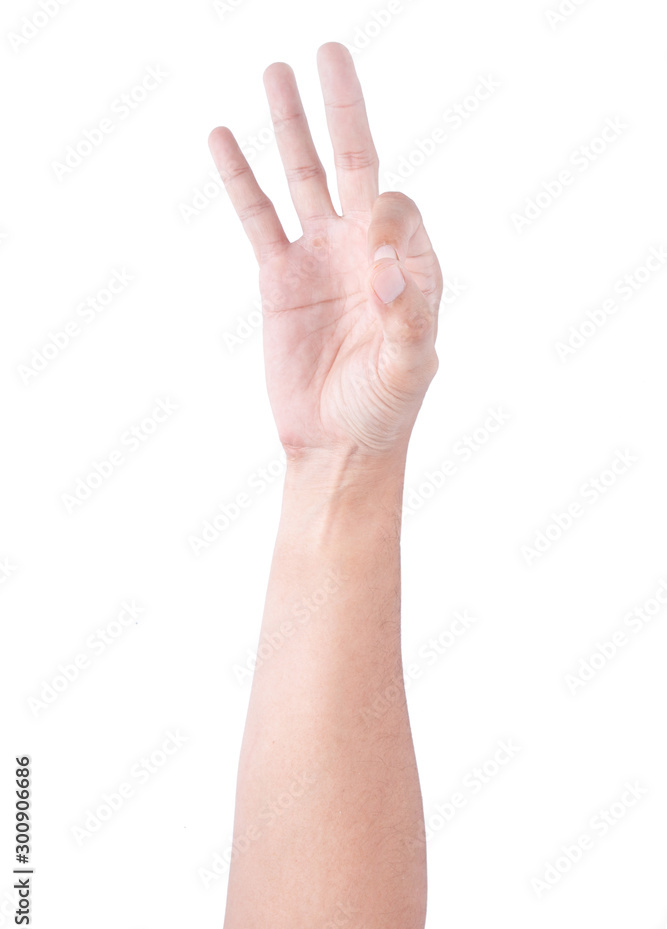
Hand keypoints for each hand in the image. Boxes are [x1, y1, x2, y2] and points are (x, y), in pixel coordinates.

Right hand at [209, 42, 442, 465]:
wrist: (336, 442)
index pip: (395, 209)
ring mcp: (319, 258)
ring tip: (276, 72)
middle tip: (330, 52)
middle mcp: (363, 250)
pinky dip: (241, 179)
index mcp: (407, 265)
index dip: (384, 219)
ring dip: (290, 127)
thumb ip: (408, 316)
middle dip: (342, 109)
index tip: (371, 266)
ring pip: (302, 178)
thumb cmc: (384, 407)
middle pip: (352, 162)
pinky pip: (257, 217)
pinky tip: (226, 138)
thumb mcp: (410, 367)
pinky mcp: (279, 277)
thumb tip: (384, 268)